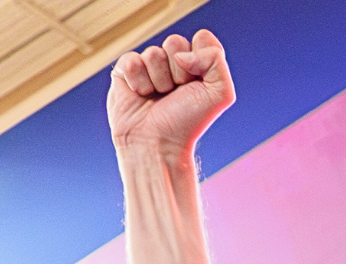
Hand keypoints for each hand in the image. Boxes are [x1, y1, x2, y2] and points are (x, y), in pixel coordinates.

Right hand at [108, 30, 234, 157]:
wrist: (158, 142)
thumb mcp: (220, 93)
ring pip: (153, 53)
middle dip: (179, 71)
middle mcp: (174, 63)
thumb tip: (181, 53)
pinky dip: (139, 81)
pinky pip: (132, 60)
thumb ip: (215, 61)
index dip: (201, 59)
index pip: (202, 39)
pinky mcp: (126, 71)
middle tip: (177, 92)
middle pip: (175, 42)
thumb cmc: (189, 121)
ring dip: (159, 80)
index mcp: (199, 65)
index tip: (200, 82)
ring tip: (159, 97)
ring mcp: (149, 66)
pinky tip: (141, 95)